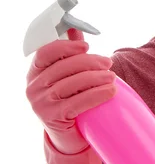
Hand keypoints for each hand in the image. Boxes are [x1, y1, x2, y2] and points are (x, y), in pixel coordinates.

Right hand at [25, 28, 115, 154]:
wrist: (69, 135)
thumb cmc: (71, 99)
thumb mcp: (69, 76)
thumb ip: (70, 53)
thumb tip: (75, 28)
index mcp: (36, 72)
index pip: (46, 52)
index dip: (66, 46)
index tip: (86, 46)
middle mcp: (33, 86)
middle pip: (63, 66)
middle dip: (89, 62)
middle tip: (108, 64)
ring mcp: (40, 103)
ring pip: (71, 83)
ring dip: (96, 78)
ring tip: (112, 78)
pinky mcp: (52, 117)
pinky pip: (77, 102)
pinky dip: (97, 94)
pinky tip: (111, 91)